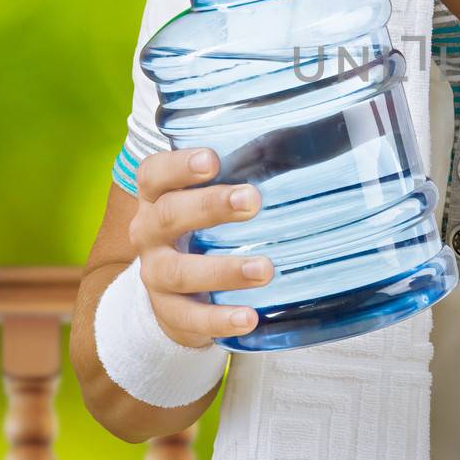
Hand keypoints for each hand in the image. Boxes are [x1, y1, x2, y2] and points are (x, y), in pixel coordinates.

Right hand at [129, 149, 272, 346]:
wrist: (175, 293)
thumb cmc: (206, 229)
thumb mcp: (215, 199)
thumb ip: (247, 172)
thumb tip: (311, 140)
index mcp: (158, 197)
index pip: (154, 174)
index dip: (179, 165)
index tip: (213, 159)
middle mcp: (149, 233)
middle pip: (168, 215)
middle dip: (210, 206)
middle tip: (252, 200)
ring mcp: (155, 275)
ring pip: (179, 271)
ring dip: (223, 269)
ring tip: (265, 269)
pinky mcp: (170, 314)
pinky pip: (191, 319)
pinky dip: (220, 319)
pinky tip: (250, 317)